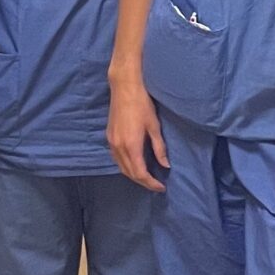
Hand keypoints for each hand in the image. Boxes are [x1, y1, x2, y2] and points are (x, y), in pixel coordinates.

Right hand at [107, 75, 167, 192]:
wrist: (124, 88)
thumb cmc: (142, 104)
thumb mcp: (154, 126)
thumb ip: (159, 148)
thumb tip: (165, 165)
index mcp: (131, 145)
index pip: (140, 173)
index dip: (151, 183)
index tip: (161, 187)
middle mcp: (118, 147)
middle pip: (129, 173)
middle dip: (143, 182)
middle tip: (156, 185)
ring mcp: (112, 142)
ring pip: (121, 167)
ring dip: (133, 175)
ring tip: (147, 177)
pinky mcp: (109, 137)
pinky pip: (116, 159)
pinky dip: (126, 166)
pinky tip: (135, 164)